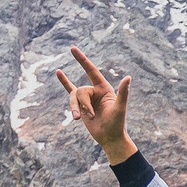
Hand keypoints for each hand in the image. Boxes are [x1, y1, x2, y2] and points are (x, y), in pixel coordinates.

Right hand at [53, 46, 134, 162]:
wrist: (110, 138)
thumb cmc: (117, 123)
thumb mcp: (120, 108)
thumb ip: (123, 92)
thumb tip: (128, 77)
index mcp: (104, 88)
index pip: (91, 70)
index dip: (81, 60)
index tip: (72, 48)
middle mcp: (95, 91)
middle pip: (81, 91)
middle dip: (83, 104)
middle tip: (90, 116)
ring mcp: (87, 98)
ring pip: (74, 97)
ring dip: (75, 108)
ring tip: (78, 119)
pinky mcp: (81, 106)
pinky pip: (70, 92)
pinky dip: (65, 82)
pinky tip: (58, 72)